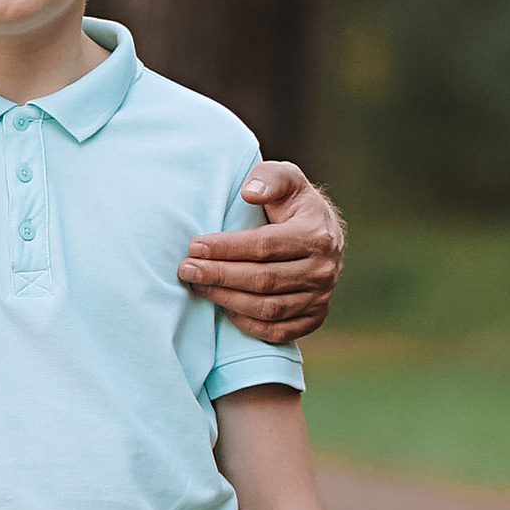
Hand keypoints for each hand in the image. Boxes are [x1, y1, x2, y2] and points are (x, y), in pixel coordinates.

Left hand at [179, 163, 344, 344]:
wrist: (323, 234)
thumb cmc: (293, 204)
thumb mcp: (286, 179)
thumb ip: (269, 178)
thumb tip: (249, 194)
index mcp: (316, 235)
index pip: (264, 246)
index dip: (226, 248)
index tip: (194, 246)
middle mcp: (323, 270)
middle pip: (262, 280)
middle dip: (218, 275)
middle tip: (186, 269)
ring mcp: (321, 297)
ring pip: (268, 309)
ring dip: (226, 299)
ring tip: (197, 286)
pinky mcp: (315, 317)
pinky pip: (277, 331)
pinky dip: (247, 324)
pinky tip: (223, 308)